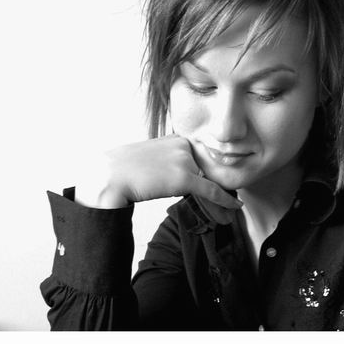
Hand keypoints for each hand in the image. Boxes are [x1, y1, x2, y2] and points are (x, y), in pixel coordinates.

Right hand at [74, 135, 242, 209]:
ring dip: (208, 195)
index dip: (206, 172)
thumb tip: (175, 176)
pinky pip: (211, 190)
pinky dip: (224, 199)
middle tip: (208, 196)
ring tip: (207, 203)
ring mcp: (184, 160)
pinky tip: (235, 205)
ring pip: (205, 181)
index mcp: (175, 138)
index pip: (198, 157)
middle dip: (206, 184)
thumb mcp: (147, 157)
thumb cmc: (122, 170)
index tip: (216, 182)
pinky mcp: (185, 177)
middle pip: (204, 169)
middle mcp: (182, 145)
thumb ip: (167, 160)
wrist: (107, 176)